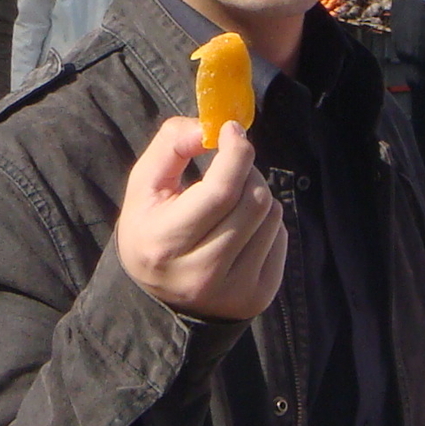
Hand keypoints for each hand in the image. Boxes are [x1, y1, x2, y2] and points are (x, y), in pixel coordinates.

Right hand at [116, 116, 286, 322]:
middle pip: (254, 201)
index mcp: (167, 243)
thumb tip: (212, 126)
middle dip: (247, 171)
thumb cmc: (152, 230)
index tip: (232, 130)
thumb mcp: (144, 186)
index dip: (235, 153)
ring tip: (231, 202)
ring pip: (272, 216)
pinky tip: (240, 230)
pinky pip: (280, 237)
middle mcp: (202, 272)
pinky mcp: (259, 296)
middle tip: (230, 166)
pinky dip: (265, 222)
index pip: (220, 191)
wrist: (160, 299)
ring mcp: (235, 289)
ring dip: (257, 195)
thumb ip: (171, 145)